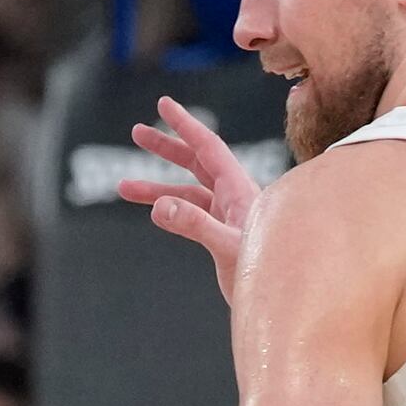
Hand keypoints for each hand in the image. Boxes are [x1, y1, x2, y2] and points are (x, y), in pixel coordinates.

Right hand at [118, 96, 263, 288]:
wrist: (284, 300)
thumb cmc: (268, 272)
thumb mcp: (227, 246)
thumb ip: (194, 224)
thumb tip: (159, 206)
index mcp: (239, 190)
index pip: (208, 148)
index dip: (185, 125)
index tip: (163, 105)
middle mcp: (234, 198)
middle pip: (196, 162)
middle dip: (166, 148)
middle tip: (137, 132)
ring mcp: (228, 216)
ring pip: (188, 191)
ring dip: (156, 187)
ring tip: (122, 187)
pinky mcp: (223, 235)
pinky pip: (191, 214)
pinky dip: (170, 210)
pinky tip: (153, 213)